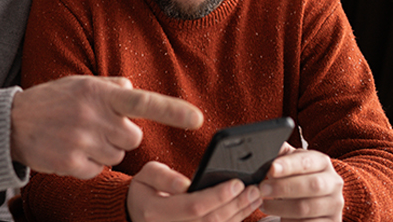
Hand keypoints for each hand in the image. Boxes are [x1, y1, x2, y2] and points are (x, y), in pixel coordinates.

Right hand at [10, 75, 203, 178]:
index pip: (144, 102)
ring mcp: (82, 141)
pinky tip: (70, 150)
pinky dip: (88, 163)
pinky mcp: (72, 163)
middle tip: (96, 126)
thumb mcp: (81, 83)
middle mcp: (93, 116)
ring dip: (104, 149)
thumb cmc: (52, 101)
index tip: (197, 118)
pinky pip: (98, 169)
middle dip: (120, 135)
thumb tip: (134, 90)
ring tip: (79, 136)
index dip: (173, 111)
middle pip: (133, 137)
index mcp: (99, 93)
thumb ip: (112, 87)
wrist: (10, 123)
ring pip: (117, 155)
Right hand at [127, 161, 261, 221]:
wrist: (138, 213)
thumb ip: (164, 177)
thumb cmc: (145, 190)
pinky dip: (233, 221)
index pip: (194, 206)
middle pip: (210, 221)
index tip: (237, 183)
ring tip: (255, 196)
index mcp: (155, 211)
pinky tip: (245, 208)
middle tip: (254, 188)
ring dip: (239, 214)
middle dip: (235, 204)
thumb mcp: (146, 175)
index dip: (218, 196)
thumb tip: (185, 183)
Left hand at [258, 143, 343, 220]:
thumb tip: (265, 147)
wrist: (315, 202)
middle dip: (283, 187)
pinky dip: (289, 221)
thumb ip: (280, 155)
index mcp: (322, 163)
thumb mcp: (291, 165)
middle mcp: (333, 182)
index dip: (289, 165)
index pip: (307, 162)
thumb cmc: (297, 179)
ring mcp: (334, 205)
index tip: (271, 168)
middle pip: (312, 185)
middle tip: (262, 189)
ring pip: (306, 207)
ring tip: (263, 204)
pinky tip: (278, 217)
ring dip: (280, 207)